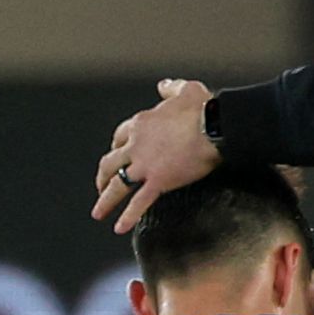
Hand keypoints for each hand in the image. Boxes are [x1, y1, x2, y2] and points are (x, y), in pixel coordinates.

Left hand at [94, 79, 219, 233]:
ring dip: (105, 200)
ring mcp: (145, 165)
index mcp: (141, 124)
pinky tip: (119, 228)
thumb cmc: (204, 108)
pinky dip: (127, 217)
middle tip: (101, 186)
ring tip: (98, 213)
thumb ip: (170, 88)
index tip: (117, 154)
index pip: (120, 136)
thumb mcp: (186, 89)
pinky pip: (138, 202)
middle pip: (110, 163)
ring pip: (117, 185)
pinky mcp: (158, 182)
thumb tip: (161, 85)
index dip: (116, 147)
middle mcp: (136, 144)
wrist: (215, 127)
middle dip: (103, 176)